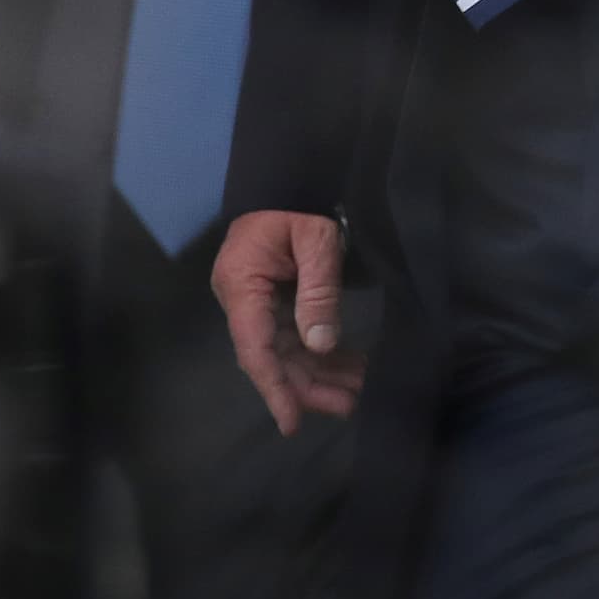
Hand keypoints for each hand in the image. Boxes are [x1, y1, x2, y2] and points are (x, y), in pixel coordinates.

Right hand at [214, 209, 362, 435]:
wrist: (287, 176)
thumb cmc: (297, 203)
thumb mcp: (315, 240)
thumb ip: (318, 291)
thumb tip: (321, 346)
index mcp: (241, 286)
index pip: (255, 349)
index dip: (275, 389)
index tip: (292, 423)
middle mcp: (243, 301)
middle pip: (273, 356)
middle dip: (309, 385)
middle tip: (349, 404)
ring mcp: (257, 302)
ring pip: (287, 350)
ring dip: (320, 372)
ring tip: (357, 390)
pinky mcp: (274, 300)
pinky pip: (295, 334)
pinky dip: (321, 351)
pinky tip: (349, 365)